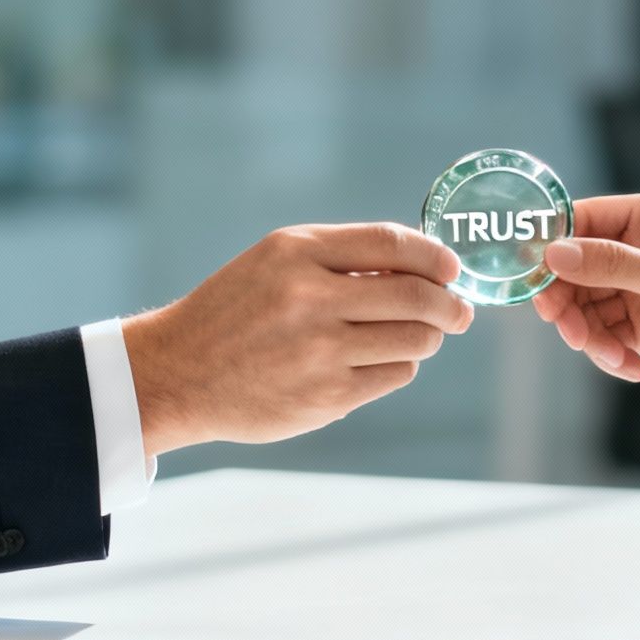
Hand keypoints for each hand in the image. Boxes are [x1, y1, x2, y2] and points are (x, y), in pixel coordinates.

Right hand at [122, 223, 472, 455]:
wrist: (180, 373)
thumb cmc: (237, 311)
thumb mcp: (276, 262)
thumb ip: (343, 258)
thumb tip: (424, 267)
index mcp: (298, 252)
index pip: (392, 243)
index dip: (436, 256)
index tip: (452, 268)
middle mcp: (310, 297)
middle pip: (416, 297)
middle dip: (450, 305)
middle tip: (459, 312)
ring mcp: (320, 350)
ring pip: (414, 340)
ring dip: (426, 337)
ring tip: (413, 335)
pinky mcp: (327, 395)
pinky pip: (395, 374)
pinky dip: (398, 365)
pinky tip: (374, 361)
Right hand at [530, 193, 639, 423]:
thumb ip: (612, 265)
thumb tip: (554, 252)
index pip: (582, 220)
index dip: (551, 244)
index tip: (529, 274)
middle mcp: (639, 251)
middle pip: (573, 269)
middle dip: (566, 302)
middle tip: (569, 330)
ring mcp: (638, 291)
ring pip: (583, 308)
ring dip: (588, 336)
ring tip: (611, 355)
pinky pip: (603, 338)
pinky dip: (607, 355)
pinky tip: (632, 369)